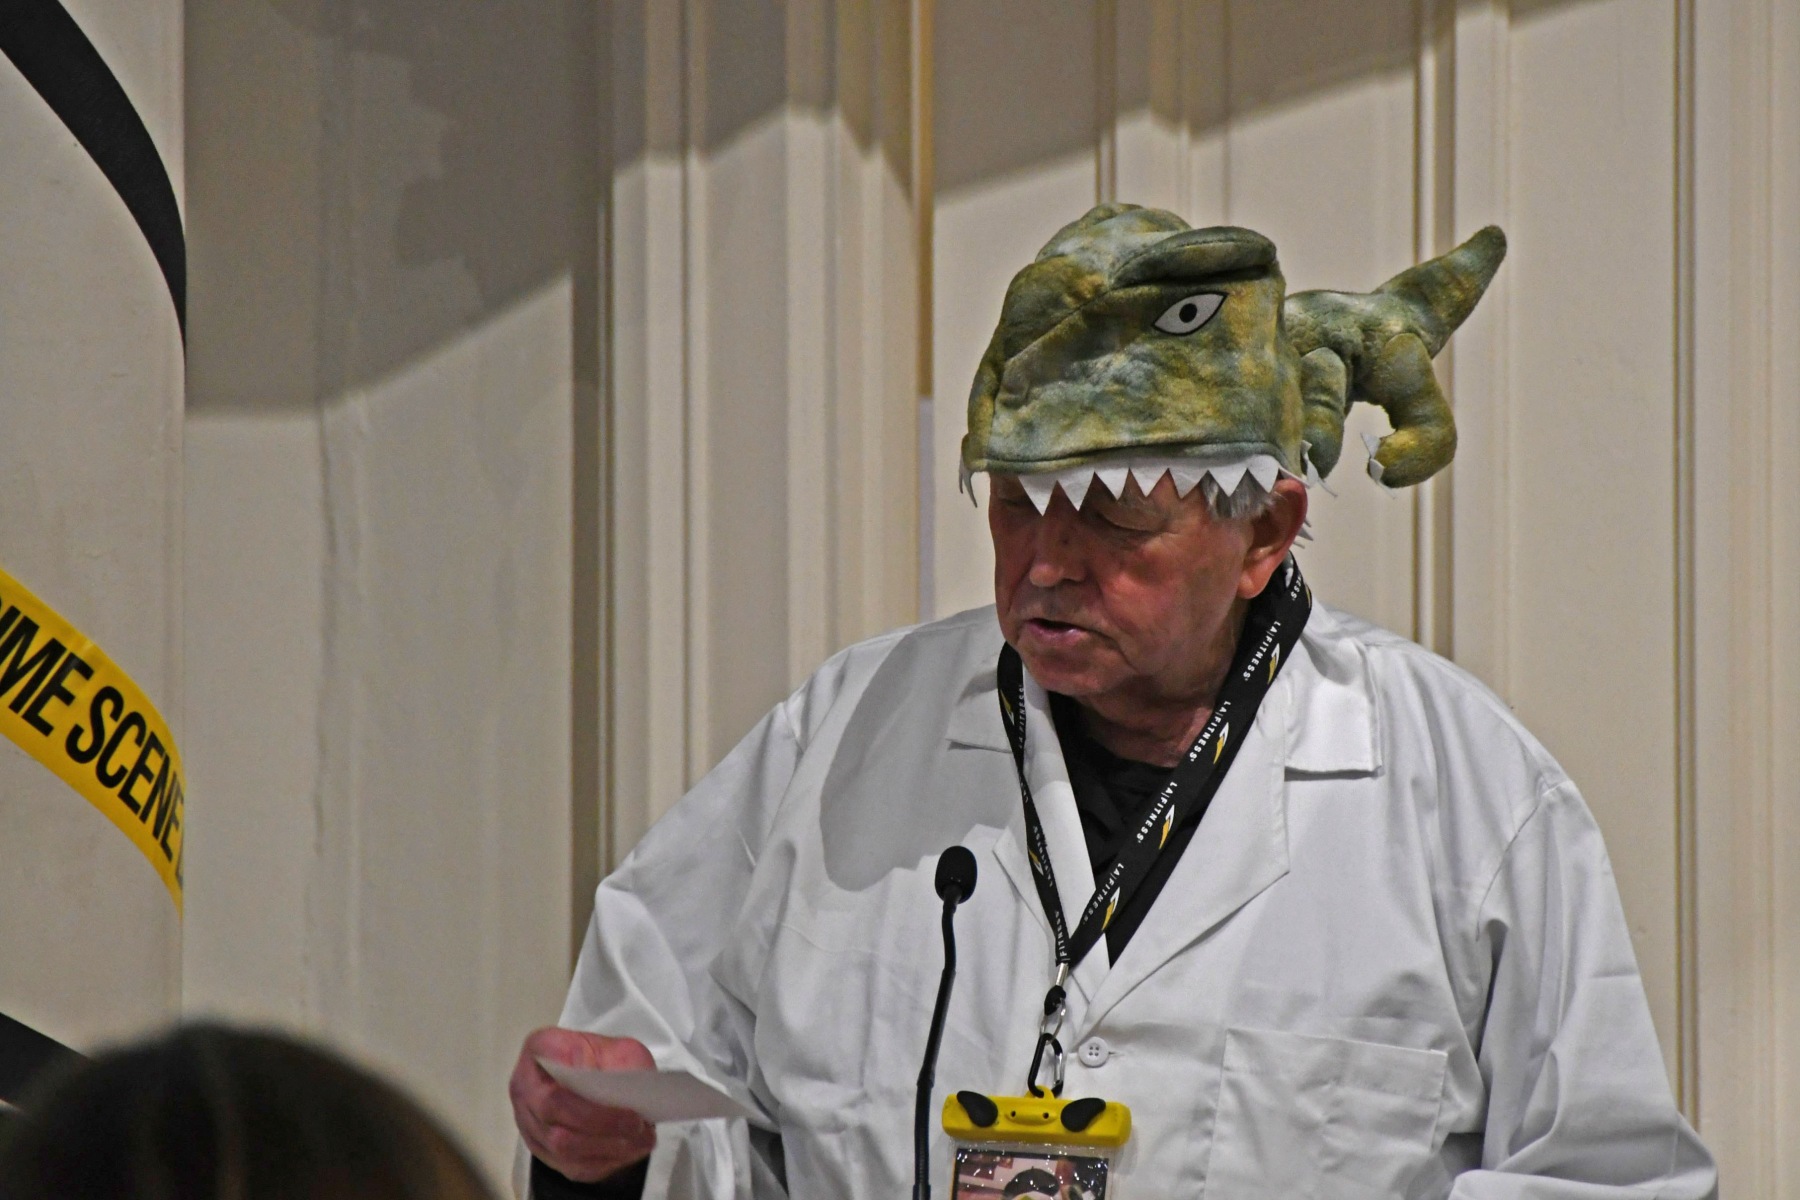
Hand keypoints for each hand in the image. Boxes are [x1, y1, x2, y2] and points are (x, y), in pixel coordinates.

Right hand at [510, 1027, 657, 1181]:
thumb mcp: (618, 1048)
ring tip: (640, 1141)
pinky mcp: (541, 1150)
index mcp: (542, 1048)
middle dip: (601, 1121)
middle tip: (637, 1124)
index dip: (579, 1074)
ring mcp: (528, 1121)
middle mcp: (527, 1085)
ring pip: (561, 1144)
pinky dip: (603, 1162)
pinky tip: (628, 1153)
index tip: (615, 1086)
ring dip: (606, 1146)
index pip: (552, 1058)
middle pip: (554, 1108)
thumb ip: (624, 1062)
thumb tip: (633, 1091)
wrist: (587, 1081)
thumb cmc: (600, 1061)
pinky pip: (569, 1164)